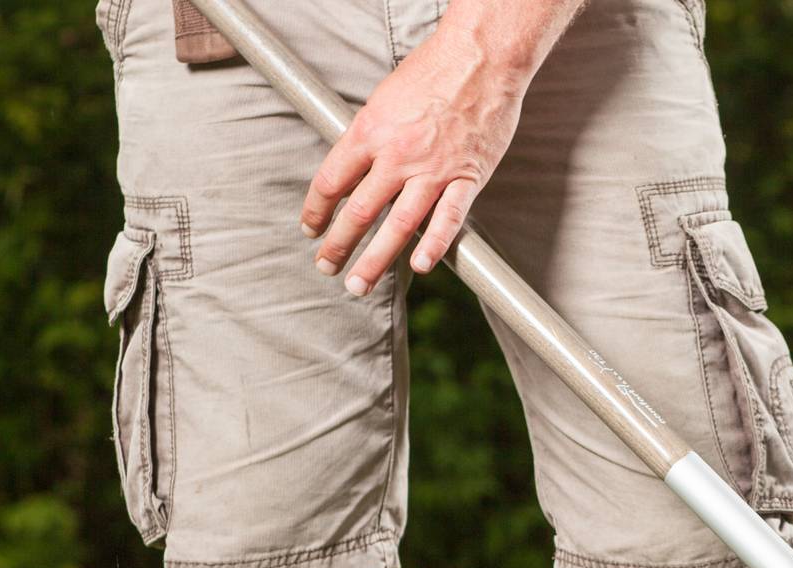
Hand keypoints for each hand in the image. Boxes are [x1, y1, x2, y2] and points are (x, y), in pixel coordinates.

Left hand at [302, 9, 562, 295]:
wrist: (481, 58)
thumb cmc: (433, 71)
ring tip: (359, 284)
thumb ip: (368, 136)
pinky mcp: (467, 177)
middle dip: (337, 245)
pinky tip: (420, 266)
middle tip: (325, 266)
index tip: (311, 227)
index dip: (316, 210)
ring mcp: (433, 169)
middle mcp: (397, 155)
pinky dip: (433, 245)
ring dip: (375, 260)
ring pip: (398, 225)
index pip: (330, 182)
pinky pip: (448, 219)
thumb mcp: (383, 99)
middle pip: (358, 212)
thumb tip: (352, 168)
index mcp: (369, 131)